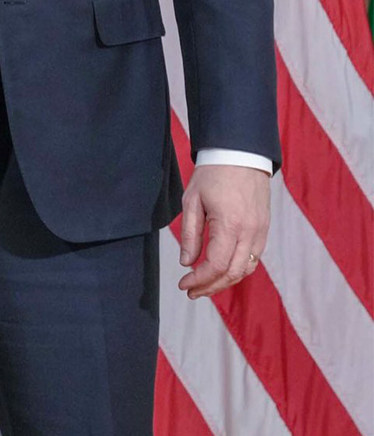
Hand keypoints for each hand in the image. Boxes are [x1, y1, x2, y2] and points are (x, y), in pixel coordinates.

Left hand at [177, 163, 270, 298]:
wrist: (241, 155)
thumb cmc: (213, 175)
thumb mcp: (192, 201)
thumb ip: (190, 234)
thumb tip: (187, 263)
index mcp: (230, 224)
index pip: (215, 265)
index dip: (199, 279)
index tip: (183, 283)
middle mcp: (250, 233)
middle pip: (232, 273)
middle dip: (210, 287)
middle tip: (191, 292)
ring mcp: (260, 232)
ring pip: (245, 269)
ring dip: (224, 282)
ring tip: (204, 286)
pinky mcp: (264, 230)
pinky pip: (253, 259)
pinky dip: (237, 270)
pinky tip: (221, 271)